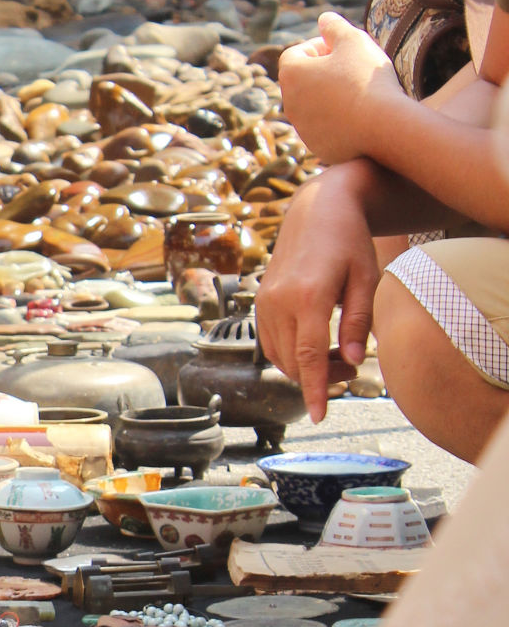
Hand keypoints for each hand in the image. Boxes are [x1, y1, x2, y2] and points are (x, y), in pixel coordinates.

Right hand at [255, 169, 378, 421]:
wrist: (316, 209)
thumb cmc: (349, 240)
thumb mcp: (366, 278)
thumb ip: (360, 321)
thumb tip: (356, 359)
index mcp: (309, 296)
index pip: (309, 357)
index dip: (316, 390)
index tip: (320, 417)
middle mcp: (279, 301)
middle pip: (293, 362)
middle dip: (321, 377)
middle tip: (353, 366)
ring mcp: (264, 301)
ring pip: (279, 356)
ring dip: (306, 368)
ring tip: (340, 354)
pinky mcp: (260, 300)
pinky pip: (270, 342)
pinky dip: (291, 354)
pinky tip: (316, 344)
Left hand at [279, 10, 403, 164]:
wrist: (384, 128)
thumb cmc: (367, 79)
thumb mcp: (354, 41)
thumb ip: (336, 27)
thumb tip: (323, 18)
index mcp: (291, 74)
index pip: (297, 53)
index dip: (321, 47)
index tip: (344, 50)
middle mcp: (289, 103)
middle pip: (304, 80)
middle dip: (325, 71)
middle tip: (355, 69)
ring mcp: (302, 128)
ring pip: (315, 105)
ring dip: (332, 96)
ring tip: (362, 92)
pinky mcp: (318, 147)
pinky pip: (327, 127)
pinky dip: (340, 120)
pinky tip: (363, 115)